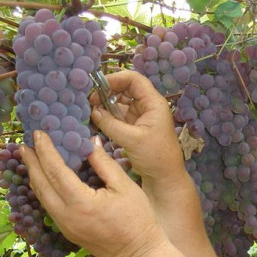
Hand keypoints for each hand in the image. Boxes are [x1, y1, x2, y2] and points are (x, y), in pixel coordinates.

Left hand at [20, 130, 167, 256]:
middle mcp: (67, 216)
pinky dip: (44, 190)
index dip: (46, 151)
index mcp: (82, 203)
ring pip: (43, 197)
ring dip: (35, 176)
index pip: (56, 171)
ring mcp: (65, 226)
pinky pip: (50, 207)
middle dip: (32, 162)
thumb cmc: (138, 220)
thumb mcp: (125, 187)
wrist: (139, 254)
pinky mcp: (68, 232)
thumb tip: (90, 143)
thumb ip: (104, 163)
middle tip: (24, 144)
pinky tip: (44, 180)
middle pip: (42, 184)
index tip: (39, 134)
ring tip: (30, 158)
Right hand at [90, 70, 184, 188]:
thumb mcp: (131, 139)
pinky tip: (98, 120)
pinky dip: (110, 116)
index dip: (115, 79)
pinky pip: (120, 116)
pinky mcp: (136, 127)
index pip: (134, 79)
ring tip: (92, 111)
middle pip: (126, 89)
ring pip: (121, 103)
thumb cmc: (156, 158)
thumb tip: (94, 111)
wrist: (165, 178)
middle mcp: (149, 106)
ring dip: (107, 105)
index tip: (98, 86)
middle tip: (91, 101)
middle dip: (108, 92)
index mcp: (154, 103)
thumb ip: (111, 124)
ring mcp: (142, 116)